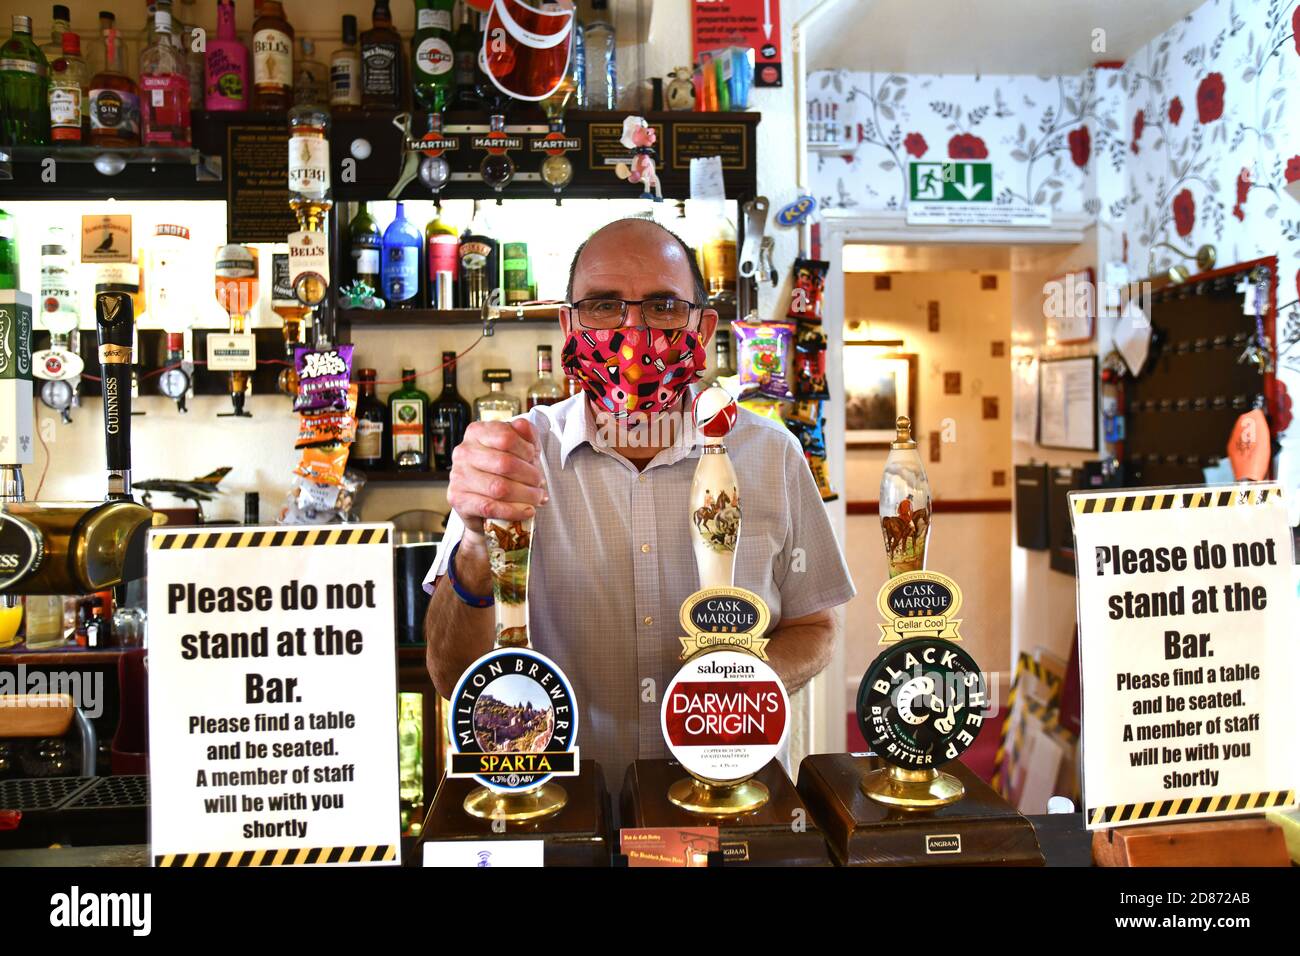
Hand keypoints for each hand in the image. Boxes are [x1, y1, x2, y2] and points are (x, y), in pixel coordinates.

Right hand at [447, 418, 547, 534]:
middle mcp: (464, 452)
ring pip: (499, 488)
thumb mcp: (520, 448)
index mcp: (477, 432)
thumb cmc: (503, 470)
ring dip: (525, 495)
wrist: (483, 501)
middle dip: (530, 476)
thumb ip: (526, 434)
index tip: (534, 459)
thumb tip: (523, 425)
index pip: (506, 437)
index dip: (526, 450)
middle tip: (539, 483)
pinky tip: (527, 510)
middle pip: (505, 464)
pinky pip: (491, 507)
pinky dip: (514, 511)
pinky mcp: (458, 499)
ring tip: (536, 498)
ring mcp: (458, 476)